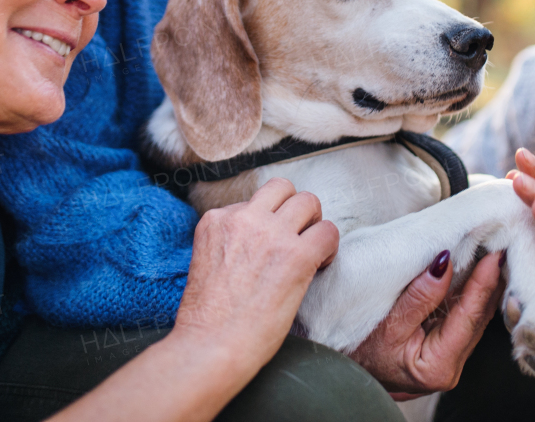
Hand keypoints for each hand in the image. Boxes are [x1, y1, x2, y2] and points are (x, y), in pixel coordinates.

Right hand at [175, 178, 338, 373]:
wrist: (211, 346)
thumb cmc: (207, 319)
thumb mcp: (205, 262)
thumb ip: (229, 242)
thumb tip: (256, 243)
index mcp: (216, 220)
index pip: (254, 202)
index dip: (267, 222)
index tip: (270, 246)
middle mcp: (243, 219)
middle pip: (283, 188)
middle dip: (295, 209)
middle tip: (299, 236)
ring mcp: (270, 234)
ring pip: (309, 201)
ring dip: (314, 222)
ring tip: (311, 248)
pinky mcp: (296, 256)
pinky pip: (328, 232)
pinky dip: (329, 247)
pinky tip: (319, 266)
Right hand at [349, 250, 504, 398]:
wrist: (347, 367)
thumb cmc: (360, 350)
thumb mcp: (388, 322)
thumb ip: (420, 295)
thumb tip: (444, 264)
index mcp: (439, 367)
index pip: (469, 318)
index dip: (482, 285)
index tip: (493, 256)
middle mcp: (452, 367)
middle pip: (479, 318)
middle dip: (490, 282)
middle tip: (499, 246)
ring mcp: (451, 358)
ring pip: (475, 316)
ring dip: (483, 286)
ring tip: (490, 252)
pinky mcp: (445, 347)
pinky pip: (464, 316)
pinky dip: (470, 293)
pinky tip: (476, 272)